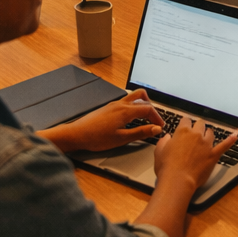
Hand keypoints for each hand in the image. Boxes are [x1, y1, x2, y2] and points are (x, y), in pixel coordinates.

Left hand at [40, 89, 163, 153]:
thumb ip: (140, 132)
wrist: (76, 134)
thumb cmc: (98, 138)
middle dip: (152, 108)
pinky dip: (133, 107)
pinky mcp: (108, 108)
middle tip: (154, 121)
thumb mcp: (122, 138)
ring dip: (142, 105)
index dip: (157, 117)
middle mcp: (120, 104)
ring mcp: (113, 104)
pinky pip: (125, 102)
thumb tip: (156, 129)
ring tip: (145, 118)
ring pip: (133, 98)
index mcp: (126, 110)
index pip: (148, 109)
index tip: (160, 127)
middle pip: (142, 97)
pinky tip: (130, 119)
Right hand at [153, 116, 235, 191]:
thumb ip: (164, 141)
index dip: (184, 124)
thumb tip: (168, 138)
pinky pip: (224, 145)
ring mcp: (206, 145)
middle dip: (197, 127)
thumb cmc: (167, 167)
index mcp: (182, 132)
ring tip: (205, 138)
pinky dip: (230, 140)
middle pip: (200, 124)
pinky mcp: (213, 155)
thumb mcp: (159, 151)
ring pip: (210, 133)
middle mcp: (196, 135)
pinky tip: (236, 135)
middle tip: (193, 134)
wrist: (177, 180)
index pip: (186, 120)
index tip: (183, 127)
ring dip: (207, 134)